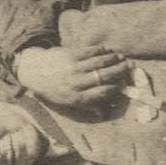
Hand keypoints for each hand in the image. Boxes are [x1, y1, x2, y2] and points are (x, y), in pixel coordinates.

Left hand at [12, 45, 131, 108]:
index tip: (125, 83)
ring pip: (99, 62)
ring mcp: (73, 67)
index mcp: (78, 97)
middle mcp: (77, 83)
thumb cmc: (55, 91)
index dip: (116, 87)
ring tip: (122, 57)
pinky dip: (100, 51)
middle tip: (130, 67)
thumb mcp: (69, 104)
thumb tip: (105, 113)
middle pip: (104, 76)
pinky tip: (107, 50)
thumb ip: (88, 107)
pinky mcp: (69, 54)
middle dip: (119, 71)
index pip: (103, 92)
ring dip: (113, 59)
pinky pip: (89, 52)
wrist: (35, 72)